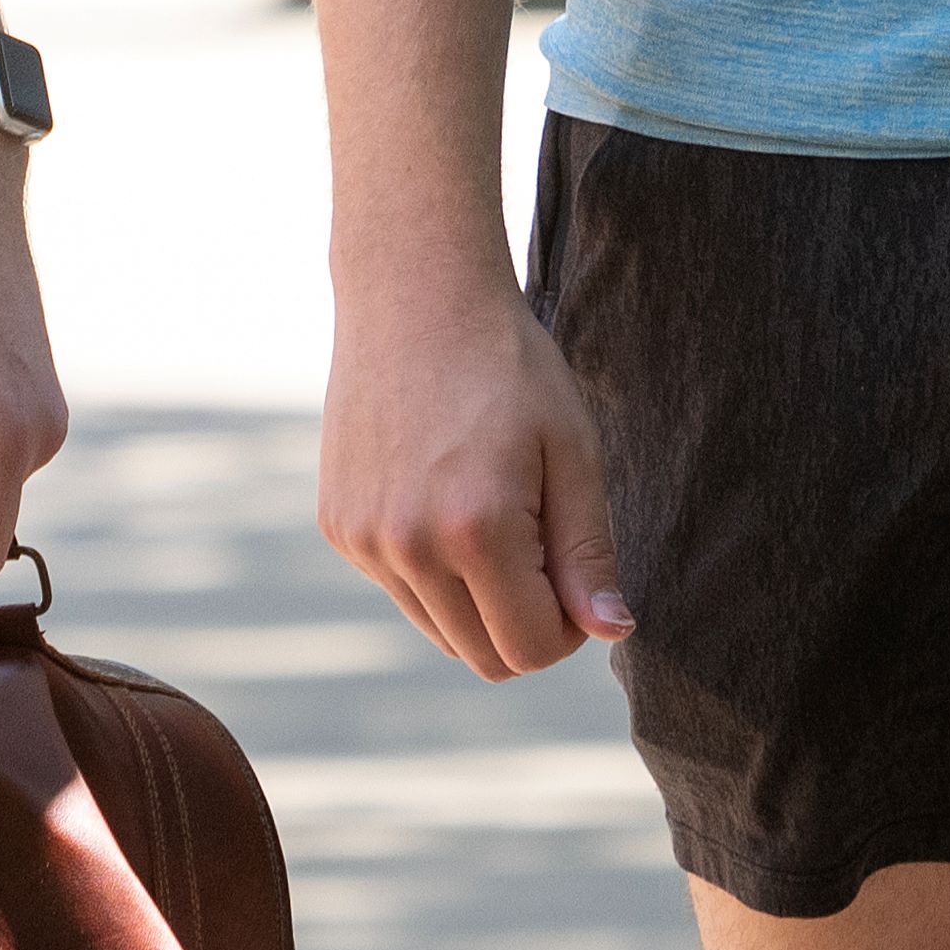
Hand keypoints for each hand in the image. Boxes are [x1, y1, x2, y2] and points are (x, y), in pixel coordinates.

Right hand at [319, 259, 622, 677]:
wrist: (415, 292)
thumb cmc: (510, 365)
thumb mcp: (572, 451)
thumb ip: (589, 551)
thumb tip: (612, 632)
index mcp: (476, 532)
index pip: (531, 650)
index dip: (571, 629)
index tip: (580, 577)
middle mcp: (407, 547)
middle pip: (483, 657)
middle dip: (528, 625)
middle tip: (547, 551)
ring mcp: (363, 540)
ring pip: (439, 632)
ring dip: (480, 603)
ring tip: (499, 516)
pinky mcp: (338, 527)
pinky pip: (401, 590)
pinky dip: (434, 571)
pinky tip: (447, 494)